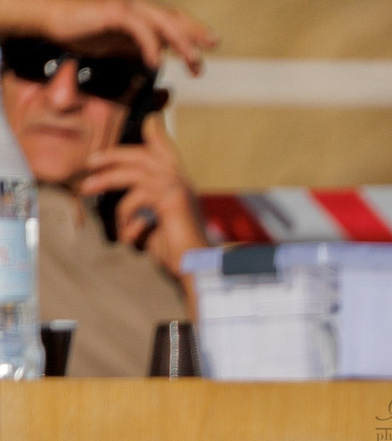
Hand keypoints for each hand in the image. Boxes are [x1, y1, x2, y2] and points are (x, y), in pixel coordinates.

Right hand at [0, 1, 217, 72]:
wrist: (51, 18)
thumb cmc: (83, 31)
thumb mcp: (119, 45)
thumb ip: (139, 49)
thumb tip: (158, 61)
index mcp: (141, 14)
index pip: (174, 19)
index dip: (194, 29)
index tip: (212, 44)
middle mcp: (137, 7)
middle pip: (174, 20)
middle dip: (196, 38)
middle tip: (207, 58)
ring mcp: (126, 7)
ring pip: (163, 23)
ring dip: (182, 44)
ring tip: (193, 64)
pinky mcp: (113, 11)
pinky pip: (139, 28)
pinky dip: (151, 45)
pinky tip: (156, 63)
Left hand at [78, 111, 203, 271]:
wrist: (197, 267)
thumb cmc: (176, 249)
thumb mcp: (153, 222)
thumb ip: (141, 203)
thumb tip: (117, 195)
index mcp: (179, 182)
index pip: (164, 146)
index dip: (155, 129)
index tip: (147, 115)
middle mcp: (181, 179)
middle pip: (142, 154)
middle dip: (113, 155)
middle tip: (91, 162)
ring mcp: (178, 187)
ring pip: (133, 172)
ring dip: (106, 180)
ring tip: (86, 189)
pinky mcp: (171, 199)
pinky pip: (135, 198)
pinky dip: (125, 218)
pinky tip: (127, 235)